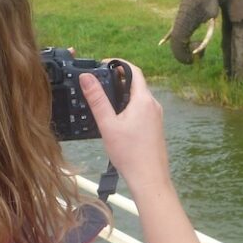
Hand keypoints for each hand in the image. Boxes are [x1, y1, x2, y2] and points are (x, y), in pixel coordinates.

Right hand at [79, 62, 171, 197]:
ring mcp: (156, 117)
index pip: (134, 70)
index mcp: (144, 100)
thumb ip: (97, 100)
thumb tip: (86, 77)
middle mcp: (153, 105)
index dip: (118, 64)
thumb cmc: (130, 154)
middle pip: (136, 84)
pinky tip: (116, 122)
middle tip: (99, 84)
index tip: (103, 64)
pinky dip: (128, 108)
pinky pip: (141, 110)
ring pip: (138, 98)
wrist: (149, 179)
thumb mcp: (108, 125)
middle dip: (117, 80)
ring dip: (122, 96)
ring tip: (104, 103)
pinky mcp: (155, 128)